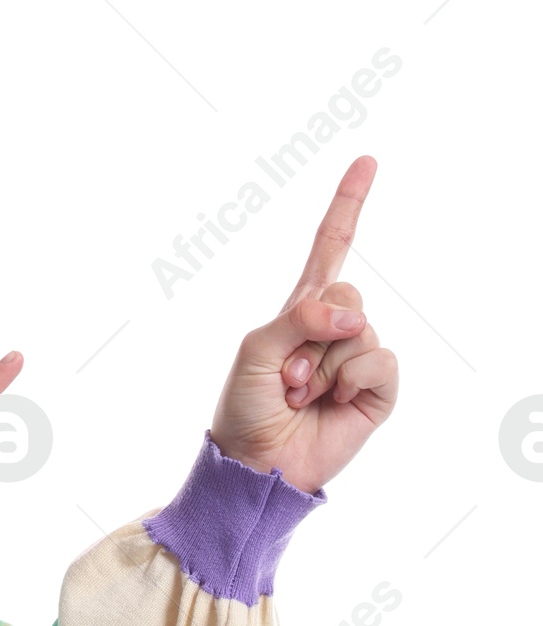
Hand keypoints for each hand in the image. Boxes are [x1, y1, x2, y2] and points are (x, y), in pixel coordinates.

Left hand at [208, 155, 398, 492]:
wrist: (257, 464)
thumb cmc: (246, 407)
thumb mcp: (256, 350)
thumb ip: (300, 318)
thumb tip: (355, 318)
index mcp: (300, 310)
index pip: (329, 247)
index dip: (348, 204)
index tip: (366, 161)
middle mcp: (334, 329)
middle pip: (346, 292)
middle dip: (311, 333)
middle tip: (288, 375)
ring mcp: (357, 357)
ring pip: (359, 331)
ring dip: (321, 367)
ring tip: (301, 395)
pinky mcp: (377, 388)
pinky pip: (379, 361)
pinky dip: (351, 380)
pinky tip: (333, 403)